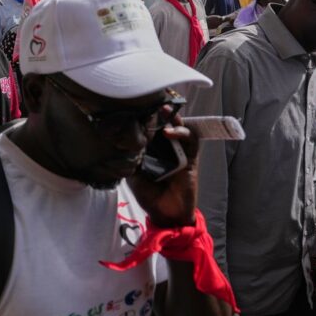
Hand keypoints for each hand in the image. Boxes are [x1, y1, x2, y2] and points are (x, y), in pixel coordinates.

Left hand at [127, 112, 198, 228]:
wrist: (166, 215)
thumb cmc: (149, 195)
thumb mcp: (133, 175)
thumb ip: (131, 158)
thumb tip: (124, 141)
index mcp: (151, 150)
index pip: (149, 128)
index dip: (145, 117)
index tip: (136, 105)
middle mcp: (165, 148)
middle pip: (165, 124)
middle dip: (160, 112)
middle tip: (152, 101)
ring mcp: (179, 152)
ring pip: (179, 128)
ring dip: (172, 118)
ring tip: (163, 111)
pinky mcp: (191, 159)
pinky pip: (190, 142)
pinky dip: (181, 134)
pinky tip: (169, 132)